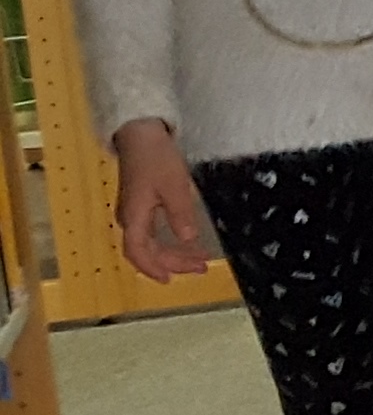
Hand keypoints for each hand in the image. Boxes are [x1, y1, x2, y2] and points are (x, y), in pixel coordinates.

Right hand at [110, 119, 212, 281]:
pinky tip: (187, 242)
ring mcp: (134, 212)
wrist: (140, 135)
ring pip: (151, 243)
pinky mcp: (140, 205)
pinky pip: (152, 232)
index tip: (171, 279)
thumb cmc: (156, 158)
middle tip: (201, 267)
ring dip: (174, 253)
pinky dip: (170, 241)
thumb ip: (180, 213)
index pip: (138, 252)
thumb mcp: (174, 185)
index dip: (153, 268)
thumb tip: (188, 239)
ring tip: (200, 259)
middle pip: (147, 251)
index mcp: (134, 216)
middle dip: (173, 262)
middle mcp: (130, 218)